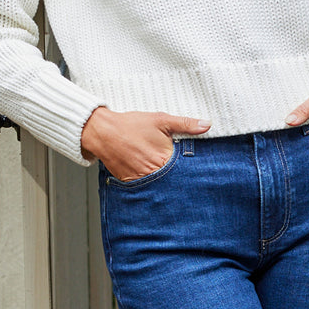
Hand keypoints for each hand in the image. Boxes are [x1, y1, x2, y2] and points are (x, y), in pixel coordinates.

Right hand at [81, 106, 210, 180]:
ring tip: (166, 176)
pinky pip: (144, 188)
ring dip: (165, 183)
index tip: (199, 172)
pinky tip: (152, 178)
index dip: (192, 170)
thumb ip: (185, 123)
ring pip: (160, 186)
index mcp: (165, 158)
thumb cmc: (131, 125)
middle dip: (179, 178)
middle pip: (173, 180)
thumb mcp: (161, 120)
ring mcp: (141, 180)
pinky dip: (150, 185)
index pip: (186, 170)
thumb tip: (206, 125)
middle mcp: (153, 172)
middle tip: (183, 175)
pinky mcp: (130, 183)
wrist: (102, 132)